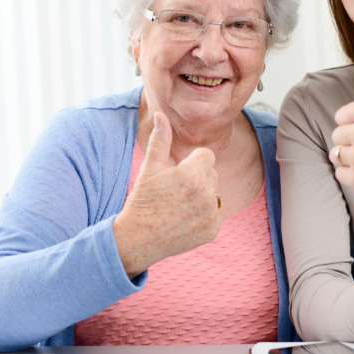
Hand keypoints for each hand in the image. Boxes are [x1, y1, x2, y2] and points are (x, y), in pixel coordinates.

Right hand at [113, 112, 219, 276]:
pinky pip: (214, 213)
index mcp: (192, 173)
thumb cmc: (142, 201)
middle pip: (212, 173)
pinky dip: (203, 216)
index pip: (207, 155)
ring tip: (178, 205)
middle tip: (174, 191)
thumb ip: (161, 140)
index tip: (177, 172)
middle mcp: (206, 193)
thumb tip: (160, 114)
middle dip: (197, 178)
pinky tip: (183, 220)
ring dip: (201, 196)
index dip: (191, 161)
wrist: (139, 239)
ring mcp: (211, 213)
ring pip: (214, 193)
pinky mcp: (213, 230)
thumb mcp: (149, 168)